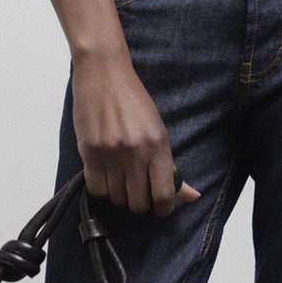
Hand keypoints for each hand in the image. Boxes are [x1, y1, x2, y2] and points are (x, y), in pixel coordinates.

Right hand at [72, 43, 202, 215]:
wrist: (104, 73)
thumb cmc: (133, 99)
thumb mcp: (159, 131)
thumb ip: (171, 167)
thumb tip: (191, 196)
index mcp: (158, 146)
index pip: (164, 195)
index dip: (163, 209)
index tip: (161, 208)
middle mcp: (135, 152)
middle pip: (139, 203)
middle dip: (141, 202)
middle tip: (139, 191)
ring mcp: (111, 154)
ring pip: (117, 198)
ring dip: (120, 195)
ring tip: (121, 180)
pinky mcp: (90, 152)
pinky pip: (97, 189)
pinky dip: (103, 189)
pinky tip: (106, 177)